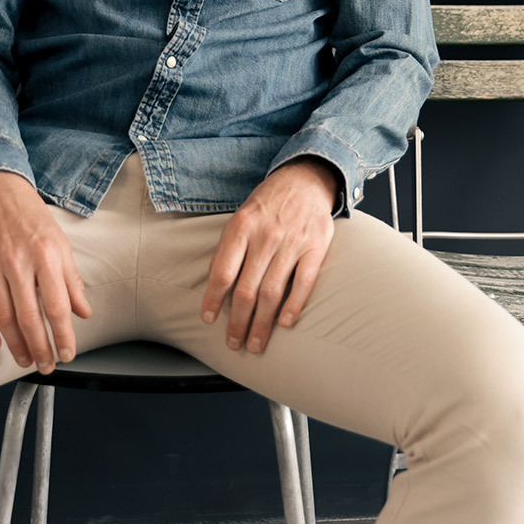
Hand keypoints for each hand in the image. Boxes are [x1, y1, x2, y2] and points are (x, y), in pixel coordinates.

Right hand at [0, 170, 90, 373]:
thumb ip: (71, 279)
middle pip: (29, 317)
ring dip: (15, 344)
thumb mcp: (59, 241)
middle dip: (40, 348)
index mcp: (45, 254)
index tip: (67, 354)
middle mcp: (17, 260)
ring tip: (24, 359)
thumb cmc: (29, 215)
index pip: (57, 305)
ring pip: (2, 316)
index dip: (63, 335)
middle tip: (46, 365)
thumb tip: (83, 312)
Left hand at [200, 159, 337, 353]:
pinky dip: (293, 307)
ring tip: (256, 344)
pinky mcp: (316, 247)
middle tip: (234, 343)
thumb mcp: (240, 217)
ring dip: (262, 324)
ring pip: (273, 293)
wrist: (305, 180)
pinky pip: (304, 283)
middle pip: (246, 290)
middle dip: (238, 322)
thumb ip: (228, 249)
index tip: (208, 319)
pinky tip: (284, 324)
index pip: (222, 273)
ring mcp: (292, 243)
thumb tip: (214, 283)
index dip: (213, 300)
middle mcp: (265, 236)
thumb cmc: (267, 204)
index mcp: (241, 228)